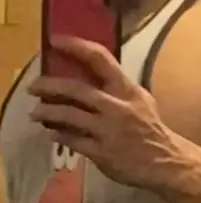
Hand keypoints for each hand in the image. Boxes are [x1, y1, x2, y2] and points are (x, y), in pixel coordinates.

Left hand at [28, 35, 167, 187]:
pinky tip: (52, 132)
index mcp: (127, 90)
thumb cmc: (150, 129)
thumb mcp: (140, 101)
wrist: (165, 162)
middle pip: (76, 89)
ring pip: (69, 115)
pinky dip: (59, 135)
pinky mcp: (102, 152)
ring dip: (47, 112)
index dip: (75, 46)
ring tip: (35, 112)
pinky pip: (73, 140)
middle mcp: (117, 107)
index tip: (55, 40)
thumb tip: (85, 76)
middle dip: (50, 85)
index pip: (100, 58)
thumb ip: (116, 89)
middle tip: (33, 86)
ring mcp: (108, 131)